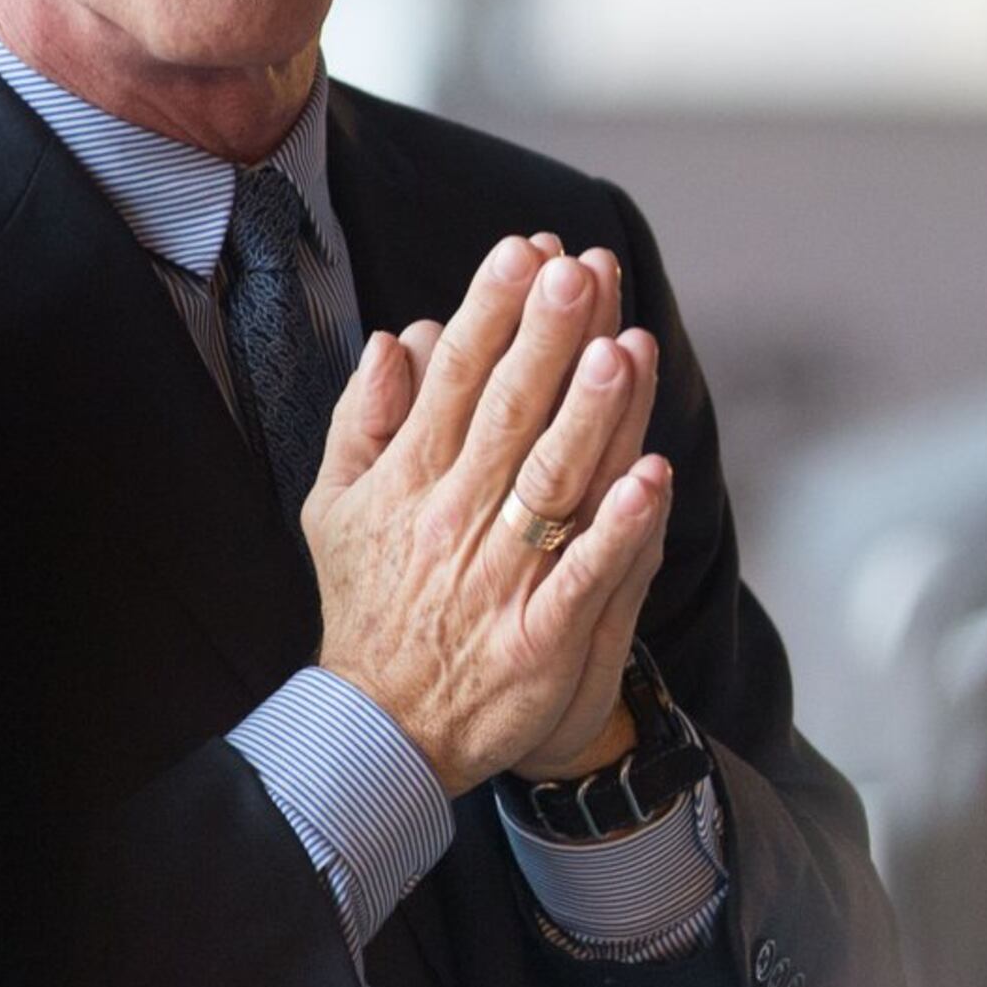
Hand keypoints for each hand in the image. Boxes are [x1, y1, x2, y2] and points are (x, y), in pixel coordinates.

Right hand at [299, 232, 668, 792]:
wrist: (379, 733)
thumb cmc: (370, 605)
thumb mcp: (335, 509)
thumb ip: (364, 420)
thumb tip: (401, 337)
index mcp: (410, 483)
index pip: (457, 381)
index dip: (493, 313)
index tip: (525, 252)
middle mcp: (455, 522)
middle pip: (511, 416)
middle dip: (547, 339)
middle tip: (580, 270)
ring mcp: (500, 580)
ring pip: (553, 484)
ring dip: (589, 416)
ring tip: (622, 347)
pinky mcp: (540, 639)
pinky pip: (585, 576)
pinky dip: (618, 530)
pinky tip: (651, 478)